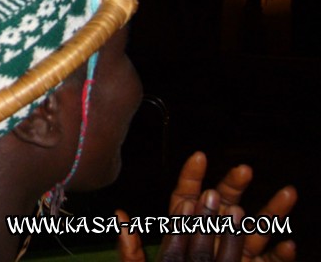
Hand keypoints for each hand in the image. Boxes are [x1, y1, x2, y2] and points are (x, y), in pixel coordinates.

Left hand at [117, 151, 296, 261]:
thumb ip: (131, 250)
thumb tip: (119, 216)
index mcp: (183, 233)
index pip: (186, 198)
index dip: (192, 177)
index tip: (199, 157)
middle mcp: (210, 238)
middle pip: (223, 206)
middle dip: (233, 186)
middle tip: (243, 169)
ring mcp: (232, 255)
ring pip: (254, 230)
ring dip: (271, 213)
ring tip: (287, 193)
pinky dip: (281, 255)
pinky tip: (289, 244)